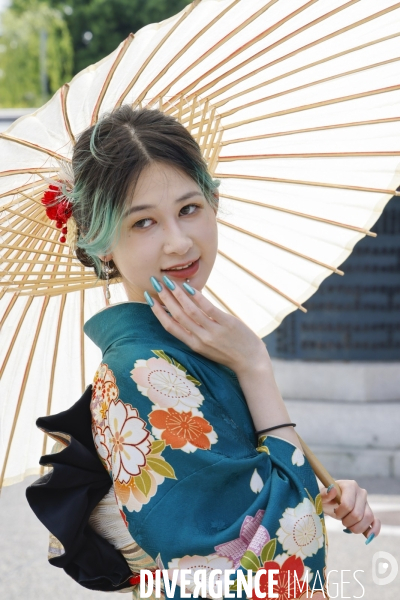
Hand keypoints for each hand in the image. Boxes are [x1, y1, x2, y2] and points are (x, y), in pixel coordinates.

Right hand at [146, 277, 267, 373]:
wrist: (250, 362)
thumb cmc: (228, 353)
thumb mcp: (207, 347)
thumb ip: (195, 332)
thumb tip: (184, 312)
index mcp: (194, 345)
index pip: (170, 327)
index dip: (158, 312)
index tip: (148, 299)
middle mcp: (201, 339)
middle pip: (177, 315)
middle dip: (164, 298)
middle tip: (155, 283)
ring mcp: (214, 331)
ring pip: (190, 310)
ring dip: (177, 294)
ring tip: (168, 281)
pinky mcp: (227, 323)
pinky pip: (208, 308)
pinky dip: (197, 296)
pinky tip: (188, 286)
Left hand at [319, 480, 380, 540]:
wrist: (329, 502)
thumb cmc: (325, 498)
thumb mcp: (321, 496)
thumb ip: (324, 494)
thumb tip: (332, 490)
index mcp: (350, 485)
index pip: (348, 505)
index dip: (340, 513)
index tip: (334, 511)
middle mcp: (361, 492)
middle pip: (358, 514)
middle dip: (347, 521)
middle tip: (340, 519)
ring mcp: (367, 503)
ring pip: (368, 518)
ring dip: (356, 527)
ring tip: (348, 525)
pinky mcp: (369, 512)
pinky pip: (376, 522)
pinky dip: (374, 530)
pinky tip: (369, 536)